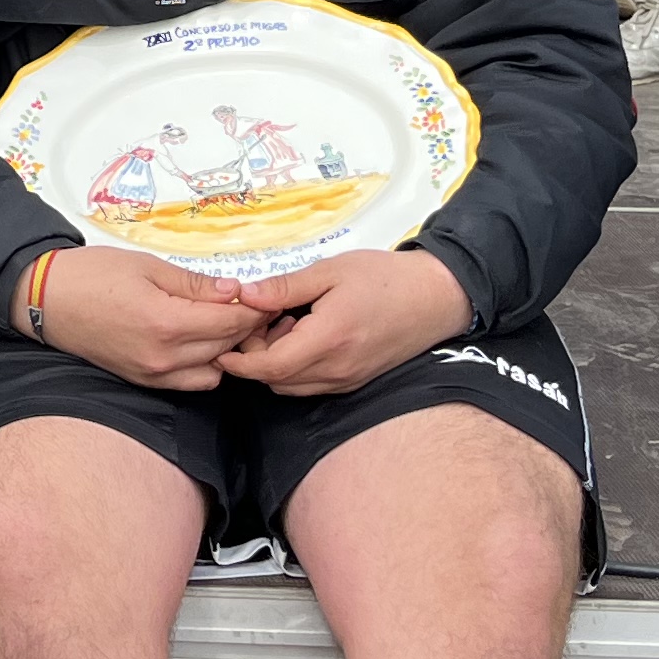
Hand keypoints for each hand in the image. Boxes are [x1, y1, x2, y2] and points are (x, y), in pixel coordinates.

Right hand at [35, 244, 275, 391]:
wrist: (46, 300)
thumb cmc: (92, 275)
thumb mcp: (147, 266)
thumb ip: (194, 283)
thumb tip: (234, 290)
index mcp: (166, 322)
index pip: (230, 322)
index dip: (254, 309)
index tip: (265, 296)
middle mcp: (164, 357)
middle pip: (227, 347)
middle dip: (246, 327)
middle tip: (253, 305)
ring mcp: (154, 374)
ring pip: (214, 371)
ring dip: (226, 349)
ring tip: (222, 322)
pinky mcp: (145, 381)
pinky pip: (191, 383)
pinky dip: (205, 365)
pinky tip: (200, 341)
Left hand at [216, 248, 473, 396]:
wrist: (437, 297)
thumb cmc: (384, 278)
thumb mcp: (330, 271)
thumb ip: (284, 287)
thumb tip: (243, 295)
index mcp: (328, 339)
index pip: (270, 367)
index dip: (240, 361)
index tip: (221, 343)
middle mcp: (337, 369)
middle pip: (277, 381)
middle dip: (255, 357)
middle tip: (256, 320)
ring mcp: (348, 380)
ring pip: (293, 387)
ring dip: (276, 363)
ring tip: (282, 322)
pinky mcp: (356, 381)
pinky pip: (313, 385)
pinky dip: (296, 367)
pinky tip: (304, 333)